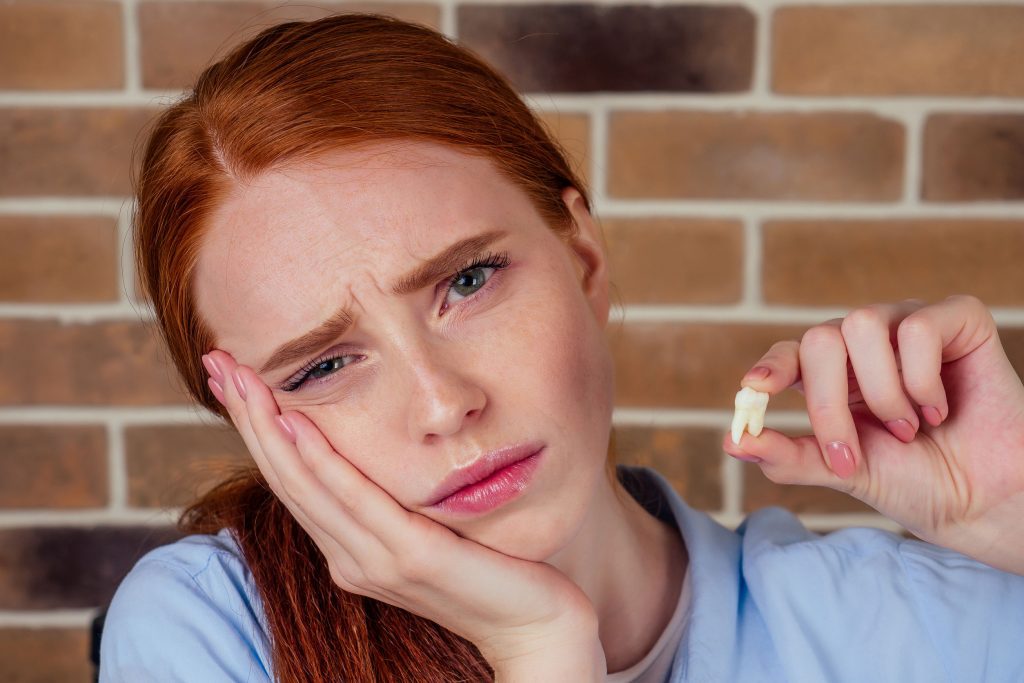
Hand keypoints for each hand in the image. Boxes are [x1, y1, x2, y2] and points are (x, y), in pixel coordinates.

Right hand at [202, 350, 605, 677]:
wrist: (535, 625)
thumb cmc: (487, 569)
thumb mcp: (426, 527)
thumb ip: (392, 500)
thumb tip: (372, 452)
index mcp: (350, 548)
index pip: (290, 479)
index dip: (255, 428)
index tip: (230, 377)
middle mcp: (351, 556)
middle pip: (285, 476)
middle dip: (246, 416)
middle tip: (215, 361)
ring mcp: (378, 560)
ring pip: (307, 485)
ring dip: (268, 428)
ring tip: (239, 379)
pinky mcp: (413, 557)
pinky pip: (357, 502)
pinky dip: (322, 463)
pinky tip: (297, 425)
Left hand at [722, 295, 1023, 573]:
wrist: (982, 500)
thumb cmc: (915, 480)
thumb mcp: (843, 470)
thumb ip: (789, 456)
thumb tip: (730, 442)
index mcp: (833, 375)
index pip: (790, 353)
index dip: (771, 366)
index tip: (755, 390)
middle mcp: (865, 343)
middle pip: (820, 338)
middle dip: (830, 404)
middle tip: (855, 451)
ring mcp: (909, 326)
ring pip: (863, 325)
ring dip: (884, 393)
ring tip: (910, 427)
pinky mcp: (957, 319)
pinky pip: (918, 328)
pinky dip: (923, 379)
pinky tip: (941, 408)